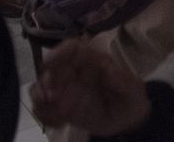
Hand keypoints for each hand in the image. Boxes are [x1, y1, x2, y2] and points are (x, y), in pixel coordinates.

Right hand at [30, 38, 151, 134]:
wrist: (127, 120)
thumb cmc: (131, 98)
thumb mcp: (132, 89)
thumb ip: (121, 80)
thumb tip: (108, 67)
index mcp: (92, 61)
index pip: (73, 48)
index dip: (59, 51)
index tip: (49, 63)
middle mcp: (75, 73)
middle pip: (50, 68)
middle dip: (44, 81)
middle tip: (50, 98)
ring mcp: (65, 90)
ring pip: (40, 88)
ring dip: (40, 100)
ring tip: (56, 114)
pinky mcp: (59, 107)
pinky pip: (43, 109)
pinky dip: (45, 116)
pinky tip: (60, 123)